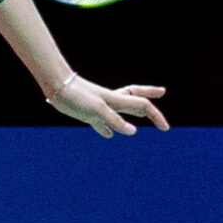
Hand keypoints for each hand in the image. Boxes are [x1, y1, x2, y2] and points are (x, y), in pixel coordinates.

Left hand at [47, 76, 169, 136]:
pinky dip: (107, 129)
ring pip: (121, 110)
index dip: (156, 116)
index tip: (166, 129)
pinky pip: (102, 122)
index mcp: (117, 100)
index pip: (143, 106)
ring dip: (132, 113)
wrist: (56, 86)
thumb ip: (115, 120)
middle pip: (136, 100)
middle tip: (162, 92)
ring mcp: (100, 107)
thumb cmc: (77, 96)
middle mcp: (111, 101)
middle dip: (149, 100)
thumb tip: (133, 131)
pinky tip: (107, 135)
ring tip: (140, 116)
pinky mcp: (87, 113)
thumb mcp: (97, 110)